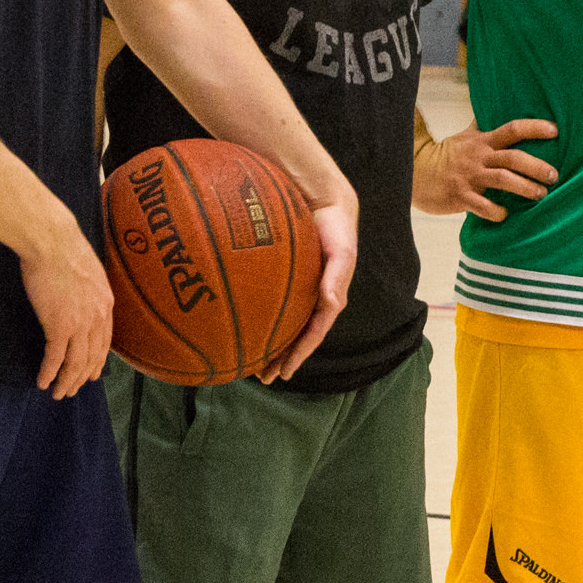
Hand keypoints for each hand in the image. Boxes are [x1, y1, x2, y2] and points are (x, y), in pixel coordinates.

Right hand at [21, 212, 113, 399]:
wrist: (52, 241)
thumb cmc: (64, 248)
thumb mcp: (88, 270)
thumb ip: (89, 289)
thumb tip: (81, 296)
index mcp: (106, 304)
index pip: (104, 342)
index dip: (97, 361)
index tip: (92, 374)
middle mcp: (97, 317)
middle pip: (92, 357)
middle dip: (82, 378)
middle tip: (72, 390)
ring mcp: (79, 324)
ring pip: (75, 363)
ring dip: (66, 382)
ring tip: (58, 393)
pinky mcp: (58, 326)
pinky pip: (55, 357)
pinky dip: (49, 373)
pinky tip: (43, 382)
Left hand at [261, 200, 359, 385]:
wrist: (326, 204)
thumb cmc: (337, 230)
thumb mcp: (342, 254)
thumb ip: (337, 277)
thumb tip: (333, 304)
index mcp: (327, 300)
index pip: (312, 335)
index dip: (299, 355)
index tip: (284, 373)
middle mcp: (311, 299)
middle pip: (295, 336)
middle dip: (280, 359)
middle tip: (262, 377)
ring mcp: (298, 290)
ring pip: (281, 323)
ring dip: (270, 344)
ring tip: (250, 361)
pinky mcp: (284, 278)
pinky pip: (270, 301)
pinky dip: (259, 316)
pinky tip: (241, 322)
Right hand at [417, 118, 559, 219]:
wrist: (416, 173)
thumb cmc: (446, 155)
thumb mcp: (465, 136)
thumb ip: (482, 125)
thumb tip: (494, 106)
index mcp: (483, 141)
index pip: (512, 129)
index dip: (534, 128)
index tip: (555, 130)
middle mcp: (479, 157)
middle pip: (513, 158)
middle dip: (536, 166)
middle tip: (554, 175)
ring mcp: (470, 177)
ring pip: (503, 180)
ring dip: (525, 188)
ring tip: (541, 194)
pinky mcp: (461, 196)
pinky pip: (483, 207)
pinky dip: (497, 211)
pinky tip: (505, 214)